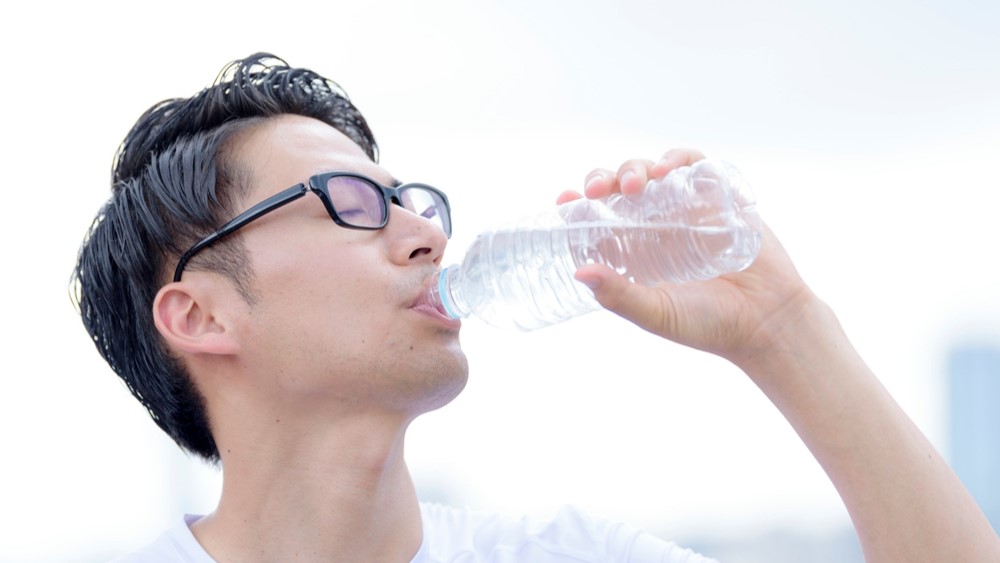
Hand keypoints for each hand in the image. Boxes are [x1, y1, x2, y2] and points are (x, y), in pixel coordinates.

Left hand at [558, 149, 813, 364]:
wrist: (767, 322)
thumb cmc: (708, 324)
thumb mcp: (656, 313)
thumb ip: (619, 296)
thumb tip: (579, 273)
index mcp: (634, 250)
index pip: (598, 218)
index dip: (579, 206)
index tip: (564, 202)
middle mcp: (656, 225)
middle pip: (619, 188)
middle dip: (603, 180)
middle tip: (597, 191)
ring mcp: (687, 207)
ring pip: (652, 171)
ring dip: (636, 168)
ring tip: (635, 184)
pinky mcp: (720, 196)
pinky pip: (696, 165)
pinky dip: (678, 159)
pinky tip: (668, 169)